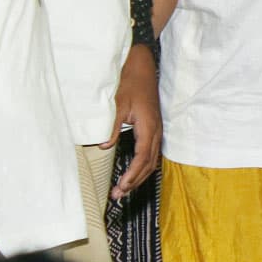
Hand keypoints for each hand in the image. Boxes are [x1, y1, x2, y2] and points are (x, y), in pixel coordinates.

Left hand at [107, 46, 160, 196]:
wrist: (143, 67)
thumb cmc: (130, 83)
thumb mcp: (118, 103)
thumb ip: (112, 126)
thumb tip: (104, 147)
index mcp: (149, 126)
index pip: (143, 158)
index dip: (132, 175)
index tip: (121, 187)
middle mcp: (156, 131)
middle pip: (149, 164)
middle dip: (135, 181)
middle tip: (118, 195)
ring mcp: (157, 130)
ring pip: (151, 160)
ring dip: (139, 176)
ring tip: (124, 189)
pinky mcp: (153, 128)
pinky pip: (151, 153)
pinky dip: (142, 167)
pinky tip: (133, 172)